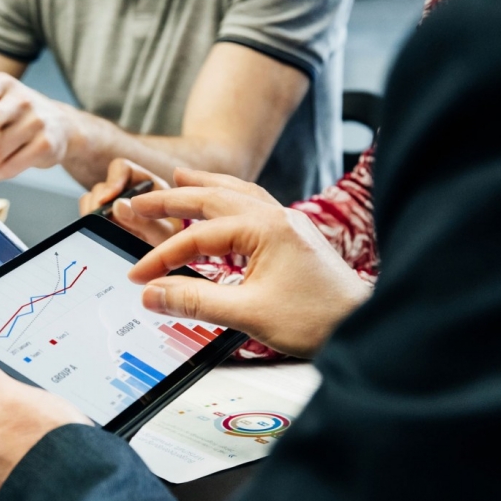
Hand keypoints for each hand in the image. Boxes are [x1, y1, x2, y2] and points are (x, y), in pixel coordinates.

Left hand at [0, 342, 92, 499]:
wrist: (86, 489)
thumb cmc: (47, 450)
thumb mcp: (11, 399)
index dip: (10, 397)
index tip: (26, 401)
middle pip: (5, 428)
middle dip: (27, 421)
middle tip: (47, 420)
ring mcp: (12, 485)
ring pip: (24, 447)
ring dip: (41, 441)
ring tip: (60, 438)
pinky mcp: (36, 492)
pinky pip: (41, 466)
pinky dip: (52, 459)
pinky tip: (66, 455)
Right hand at [78, 159, 177, 244]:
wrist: (168, 258)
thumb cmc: (173, 241)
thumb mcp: (164, 234)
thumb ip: (145, 222)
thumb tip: (117, 206)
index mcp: (146, 184)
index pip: (122, 169)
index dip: (112, 181)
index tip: (106, 200)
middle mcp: (127, 191)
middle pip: (102, 187)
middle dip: (97, 205)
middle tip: (98, 223)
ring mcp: (113, 205)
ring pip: (91, 201)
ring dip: (92, 216)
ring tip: (101, 232)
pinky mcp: (104, 220)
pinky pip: (88, 217)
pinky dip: (90, 225)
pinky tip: (100, 236)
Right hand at [127, 187, 371, 357]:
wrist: (362, 325)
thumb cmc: (317, 319)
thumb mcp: (248, 313)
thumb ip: (195, 301)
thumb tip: (152, 295)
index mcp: (265, 229)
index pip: (198, 237)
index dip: (162, 257)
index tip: (138, 278)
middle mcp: (277, 217)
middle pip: (214, 196)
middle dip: (172, 198)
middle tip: (138, 201)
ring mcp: (288, 223)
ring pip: (237, 191)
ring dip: (204, 184)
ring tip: (179, 176)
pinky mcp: (295, 236)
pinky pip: (255, 203)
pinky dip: (231, 195)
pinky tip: (225, 200)